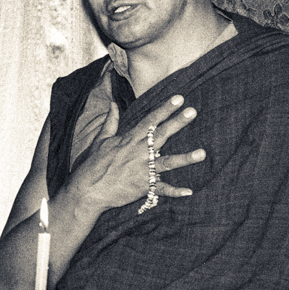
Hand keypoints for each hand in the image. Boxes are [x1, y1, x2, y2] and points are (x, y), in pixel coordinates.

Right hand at [67, 95, 204, 213]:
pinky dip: (174, 191)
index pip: (150, 120)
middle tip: (193, 111)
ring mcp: (141, 170)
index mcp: (128, 140)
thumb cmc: (92, 165)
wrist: (86, 191)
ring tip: (202, 153)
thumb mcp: (100, 140)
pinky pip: (161, 189)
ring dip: (185, 158)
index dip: (165, 108)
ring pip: (167, 162)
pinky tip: (189, 191)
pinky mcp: (141, 187)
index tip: (179, 98)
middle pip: (161, 135)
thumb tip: (113, 104)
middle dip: (178, 123)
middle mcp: (137, 152)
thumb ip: (110, 122)